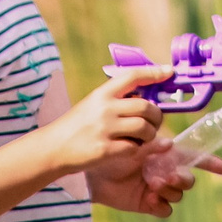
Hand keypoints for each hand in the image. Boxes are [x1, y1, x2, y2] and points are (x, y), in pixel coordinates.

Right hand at [41, 63, 166, 177]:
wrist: (53, 148)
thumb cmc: (77, 126)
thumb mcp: (93, 105)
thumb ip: (117, 100)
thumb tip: (148, 98)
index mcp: (101, 94)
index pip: (132, 76)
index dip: (153, 73)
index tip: (169, 71)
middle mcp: (104, 108)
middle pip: (145, 106)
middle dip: (157, 115)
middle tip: (154, 122)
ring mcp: (104, 129)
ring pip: (144, 128)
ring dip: (149, 134)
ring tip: (142, 137)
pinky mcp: (105, 149)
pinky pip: (135, 148)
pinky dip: (137, 149)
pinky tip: (130, 148)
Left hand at [89, 155, 219, 218]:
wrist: (92, 173)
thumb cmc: (112, 153)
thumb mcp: (133, 145)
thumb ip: (152, 146)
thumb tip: (170, 145)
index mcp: (166, 156)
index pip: (194, 158)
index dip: (210, 163)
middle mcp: (165, 172)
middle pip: (189, 180)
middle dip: (184, 179)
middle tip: (169, 177)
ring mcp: (158, 190)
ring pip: (178, 195)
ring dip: (169, 190)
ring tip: (153, 185)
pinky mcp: (149, 205)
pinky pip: (166, 210)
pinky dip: (161, 205)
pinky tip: (151, 199)